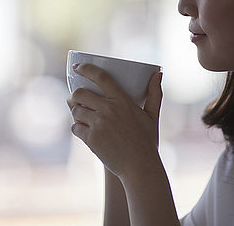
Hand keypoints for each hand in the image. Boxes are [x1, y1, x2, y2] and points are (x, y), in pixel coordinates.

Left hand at [66, 63, 163, 178]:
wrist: (139, 167)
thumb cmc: (147, 141)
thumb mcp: (153, 116)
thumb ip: (155, 94)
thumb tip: (158, 74)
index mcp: (122, 101)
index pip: (101, 77)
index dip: (86, 69)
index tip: (77, 67)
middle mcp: (108, 110)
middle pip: (80, 94)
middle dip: (75, 95)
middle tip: (76, 98)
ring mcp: (98, 124)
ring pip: (75, 110)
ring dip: (75, 111)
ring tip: (79, 114)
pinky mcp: (91, 139)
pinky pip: (75, 128)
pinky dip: (77, 128)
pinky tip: (82, 129)